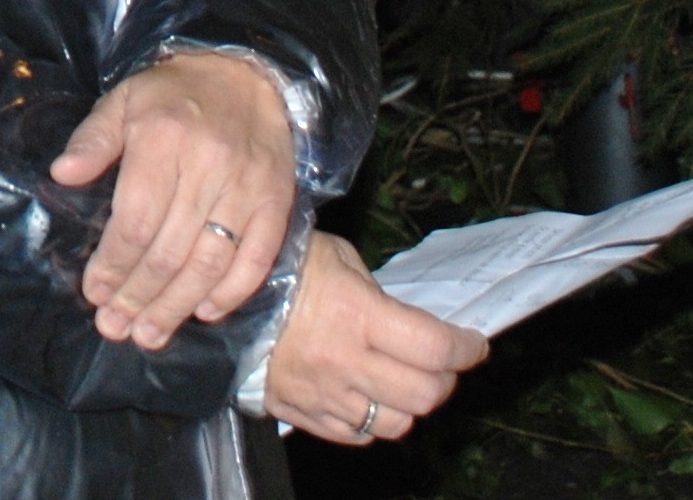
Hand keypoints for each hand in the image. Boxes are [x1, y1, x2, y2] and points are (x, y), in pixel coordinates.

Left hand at [52, 48, 295, 351]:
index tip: (94, 293)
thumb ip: (93, 139)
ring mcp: (247, 188)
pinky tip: (204, 312)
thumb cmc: (175, 94)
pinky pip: (256, 260)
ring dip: (176, 307)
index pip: (134, 221)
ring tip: (149, 335)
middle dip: (137, 297)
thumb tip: (61, 175)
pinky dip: (231, 293)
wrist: (248, 75)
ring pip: (209, 264)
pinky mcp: (276, 203)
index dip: (112, 265)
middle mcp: (207, 166)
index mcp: (163, 139)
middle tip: (115, 328)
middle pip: (168, 251)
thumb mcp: (125, 100)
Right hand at [264, 231, 488, 444]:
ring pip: (394, 424)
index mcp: (357, 315)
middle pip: (424, 394)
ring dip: (409, 404)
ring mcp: (323, 394)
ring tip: (403, 382)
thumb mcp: (338, 258)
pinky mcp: (301, 414)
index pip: (434, 348)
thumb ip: (378, 294)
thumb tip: (405, 323)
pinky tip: (367, 396)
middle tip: (441, 363)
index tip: (474, 344)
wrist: (218, 299)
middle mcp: (344, 362)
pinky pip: (355, 435)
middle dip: (445, 379)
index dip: (466, 349)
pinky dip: (370, 421)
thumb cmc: (282, 267)